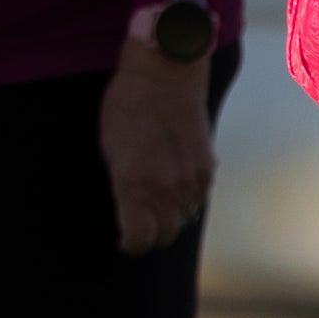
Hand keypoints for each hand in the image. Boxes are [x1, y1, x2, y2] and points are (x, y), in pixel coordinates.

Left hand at [101, 39, 218, 253]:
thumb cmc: (127, 106)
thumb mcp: (111, 149)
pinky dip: (186, 198)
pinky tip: (174, 182)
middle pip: (164, 235)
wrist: (165, 72)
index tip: (125, 240)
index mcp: (135, 184)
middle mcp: (166, 187)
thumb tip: (133, 212)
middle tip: (140, 224)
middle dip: (151, 234)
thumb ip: (123, 187)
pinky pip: (197, 198)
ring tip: (157, 201)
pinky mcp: (207, 167)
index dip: (131, 245)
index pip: (140, 239)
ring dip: (170, 216)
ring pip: (183, 218)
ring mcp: (191, 178)